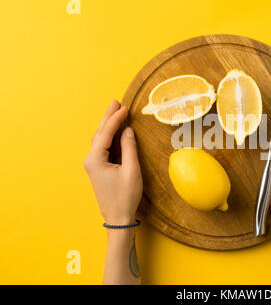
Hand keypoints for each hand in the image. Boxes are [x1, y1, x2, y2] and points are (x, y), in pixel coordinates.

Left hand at [84, 100, 142, 224]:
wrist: (117, 217)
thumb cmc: (125, 196)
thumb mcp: (131, 170)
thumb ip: (129, 148)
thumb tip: (127, 131)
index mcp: (95, 159)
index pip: (105, 133)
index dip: (116, 119)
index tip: (125, 108)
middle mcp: (91, 160)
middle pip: (100, 133)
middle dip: (108, 117)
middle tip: (116, 102)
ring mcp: (93, 164)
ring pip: (100, 139)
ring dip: (108, 125)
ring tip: (116, 111)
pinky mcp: (99, 168)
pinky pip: (103, 147)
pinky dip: (109, 136)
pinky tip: (116, 130)